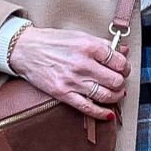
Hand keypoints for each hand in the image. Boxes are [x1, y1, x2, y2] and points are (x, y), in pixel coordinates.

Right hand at [9, 26, 127, 120]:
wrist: (25, 49)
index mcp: (88, 46)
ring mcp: (73, 80)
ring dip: (115, 96)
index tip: (123, 68)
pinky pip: (88, 108)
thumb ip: (103, 45)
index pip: (119, 61)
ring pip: (106, 95)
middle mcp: (82, 64)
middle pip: (115, 80)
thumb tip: (123, 50)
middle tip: (119, 81)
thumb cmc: (51, 41)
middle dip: (121, 82)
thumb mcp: (79, 36)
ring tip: (116, 94)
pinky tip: (108, 114)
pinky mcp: (63, 93)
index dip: (125, 67)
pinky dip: (101, 113)